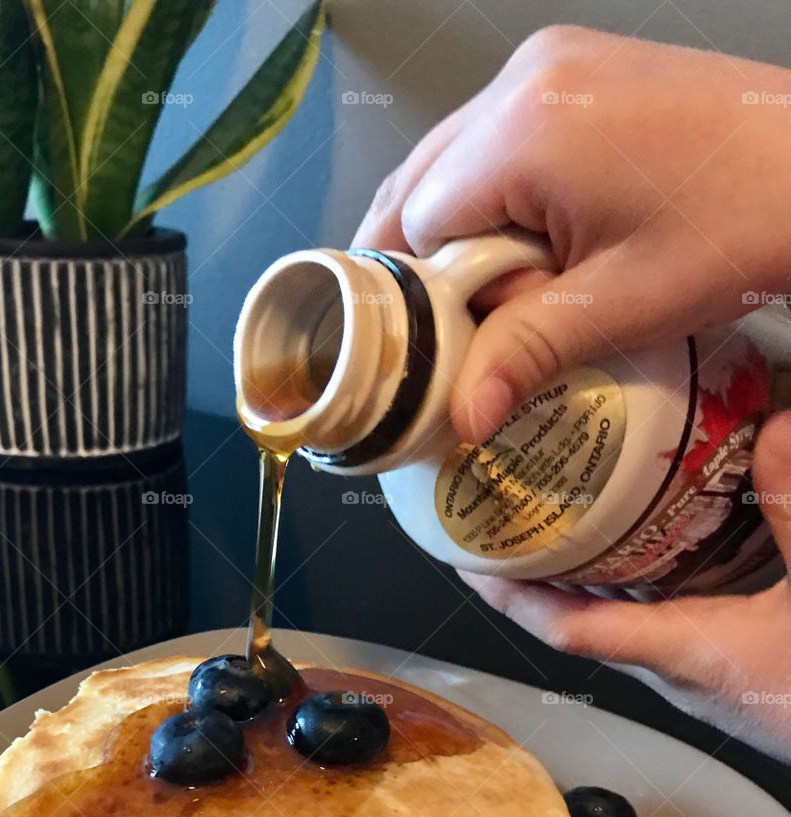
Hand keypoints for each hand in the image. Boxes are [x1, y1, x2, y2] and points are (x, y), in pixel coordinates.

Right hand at [353, 26, 790, 441]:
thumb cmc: (740, 221)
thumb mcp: (620, 306)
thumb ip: (523, 353)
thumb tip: (462, 414)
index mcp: (524, 132)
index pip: (412, 224)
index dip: (430, 293)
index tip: (468, 334)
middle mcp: (523, 80)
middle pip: (418, 183)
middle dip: (438, 258)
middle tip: (488, 312)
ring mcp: (547, 65)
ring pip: (451, 161)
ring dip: (468, 226)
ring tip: (527, 272)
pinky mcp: (571, 68)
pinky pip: (495, 137)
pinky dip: (500, 190)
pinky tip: (543, 231)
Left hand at [460, 412, 790, 761]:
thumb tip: (777, 427)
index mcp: (685, 654)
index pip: (568, 628)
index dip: (512, 597)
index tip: (466, 561)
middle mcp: (682, 669)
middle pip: (586, 618)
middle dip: (543, 571)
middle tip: (509, 512)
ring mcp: (710, 672)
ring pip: (627, 618)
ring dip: (590, 573)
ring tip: (564, 514)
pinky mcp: (739, 665)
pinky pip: (670, 617)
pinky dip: (646, 578)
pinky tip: (660, 540)